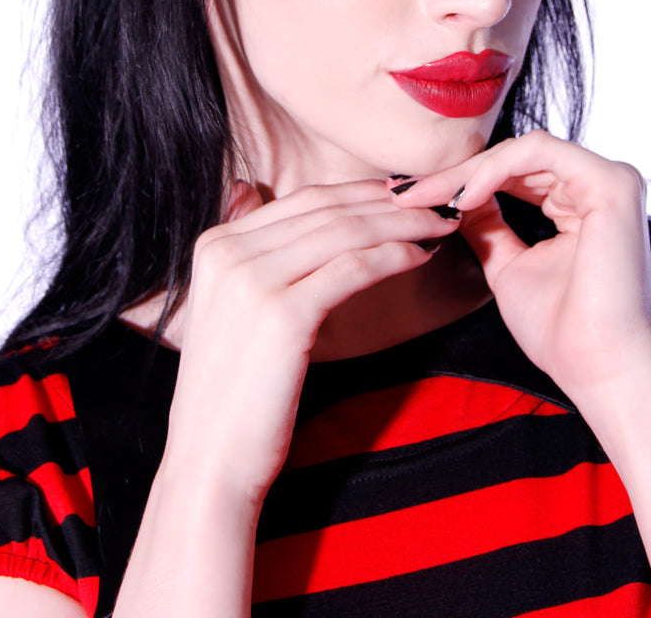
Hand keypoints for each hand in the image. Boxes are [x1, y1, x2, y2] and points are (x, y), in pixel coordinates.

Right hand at [161, 180, 458, 507]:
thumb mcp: (228, 306)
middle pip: (327, 209)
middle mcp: (228, 252)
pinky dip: (394, 257)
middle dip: (389, 202)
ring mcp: (253, 280)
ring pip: (345, 232)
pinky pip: (353, 269)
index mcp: (215, 244)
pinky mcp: (283, 314)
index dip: (360, 192)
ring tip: (440, 225)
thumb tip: (252, 190)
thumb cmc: (232, 391)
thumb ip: (246, 252)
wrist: (210, 460)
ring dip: (402, 223)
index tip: (403, 194)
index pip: (303, 199)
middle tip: (436, 201)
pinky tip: (420, 257)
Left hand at [389, 131, 650, 404]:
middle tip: (406, 193)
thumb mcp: (507, 266)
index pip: (513, 174)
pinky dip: (495, 170)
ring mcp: (611, 179)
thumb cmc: (560, 332)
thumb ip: (488, 227)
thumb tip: (457, 199)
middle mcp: (598, 185)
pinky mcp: (612, 183)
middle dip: (456, 176)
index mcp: (581, 203)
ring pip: (521, 151)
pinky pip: (539, 152)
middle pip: (514, 160)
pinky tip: (465, 197)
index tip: (410, 197)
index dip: (461, 182)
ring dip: (468, 173)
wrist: (597, 369)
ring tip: (430, 197)